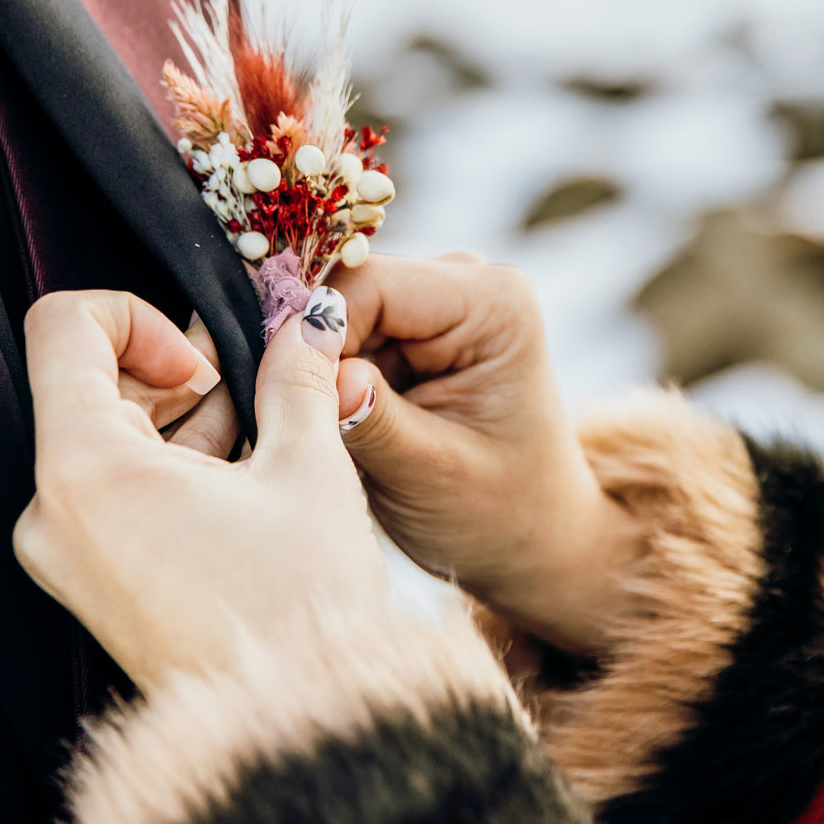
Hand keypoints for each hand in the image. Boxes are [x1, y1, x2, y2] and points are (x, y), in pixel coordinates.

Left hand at [13, 290, 388, 690]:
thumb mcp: (307, 468)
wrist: (294, 726)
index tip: (202, 355)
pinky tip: (241, 473)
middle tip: (248, 376)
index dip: (137, 315)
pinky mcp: (90, 581)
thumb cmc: (294, 611)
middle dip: (173, 366)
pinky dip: (170, 464)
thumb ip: (297, 376)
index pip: (62, 327)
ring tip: (257, 426)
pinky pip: (113, 490)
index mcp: (82, 468)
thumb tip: (305, 323)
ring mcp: (65, 552)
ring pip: (106, 437)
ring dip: (179, 416)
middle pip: (86, 383)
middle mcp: (51, 510)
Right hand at [329, 256, 642, 653]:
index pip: (367, 284)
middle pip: (345, 292)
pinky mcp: (412, 328)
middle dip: (315, 356)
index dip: (315, 332)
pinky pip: (342, 338)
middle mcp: (467, 281)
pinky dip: (331, 382)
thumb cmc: (501, 515)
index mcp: (493, 302)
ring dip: (321, 374)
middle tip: (306, 429)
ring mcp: (437, 301)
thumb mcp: (431, 477)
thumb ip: (371, 419)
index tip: (290, 399)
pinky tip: (343, 426)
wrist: (533, 542)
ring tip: (334, 438)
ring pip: (334, 316)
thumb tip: (314, 367)